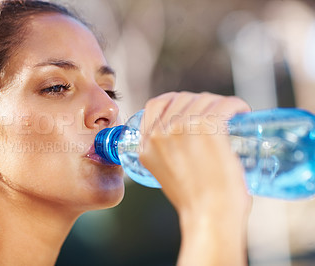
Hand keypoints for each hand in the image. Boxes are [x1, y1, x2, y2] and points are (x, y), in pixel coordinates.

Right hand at [139, 91, 251, 265]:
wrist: (209, 217)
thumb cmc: (195, 203)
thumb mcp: (166, 175)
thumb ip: (168, 155)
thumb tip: (184, 144)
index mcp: (147, 145)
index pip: (156, 104)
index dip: (176, 100)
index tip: (191, 106)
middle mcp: (160, 134)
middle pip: (182, 99)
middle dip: (201, 102)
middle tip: (217, 114)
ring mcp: (182, 129)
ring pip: (204, 99)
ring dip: (220, 103)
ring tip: (232, 114)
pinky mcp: (207, 128)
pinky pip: (224, 104)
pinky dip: (235, 104)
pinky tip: (241, 111)